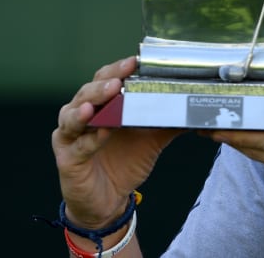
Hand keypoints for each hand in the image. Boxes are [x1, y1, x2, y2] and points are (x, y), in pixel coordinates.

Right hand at [52, 57, 180, 228]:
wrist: (109, 201)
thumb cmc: (125, 163)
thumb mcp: (152, 140)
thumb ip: (169, 122)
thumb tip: (196, 109)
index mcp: (102, 105)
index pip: (106, 79)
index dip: (119, 69)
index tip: (136, 61)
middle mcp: (81, 115)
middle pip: (88, 91)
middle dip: (105, 83)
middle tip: (120, 79)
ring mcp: (71, 137)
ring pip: (74, 114)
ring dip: (91, 103)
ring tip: (107, 95)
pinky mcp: (67, 159)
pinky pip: (78, 146)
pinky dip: (90, 138)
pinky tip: (101, 131)